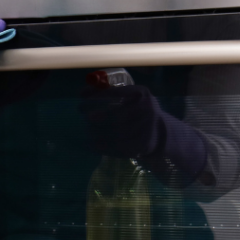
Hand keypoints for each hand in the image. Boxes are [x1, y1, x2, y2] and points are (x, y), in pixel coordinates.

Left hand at [80, 85, 207, 178]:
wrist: (159, 130)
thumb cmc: (136, 109)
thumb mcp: (129, 96)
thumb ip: (109, 92)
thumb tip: (83, 92)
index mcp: (141, 93)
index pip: (117, 92)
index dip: (98, 94)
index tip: (81, 95)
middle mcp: (147, 109)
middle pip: (120, 114)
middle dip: (100, 115)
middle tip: (86, 116)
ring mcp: (147, 128)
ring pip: (119, 133)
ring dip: (100, 133)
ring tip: (87, 132)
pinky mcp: (142, 145)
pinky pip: (120, 147)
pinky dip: (104, 147)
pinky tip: (92, 145)